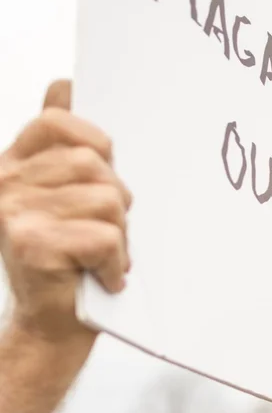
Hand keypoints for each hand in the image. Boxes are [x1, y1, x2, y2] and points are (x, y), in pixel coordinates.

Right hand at [0, 80, 131, 342]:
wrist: (50, 327)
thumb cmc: (68, 264)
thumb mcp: (63, 199)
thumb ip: (60, 148)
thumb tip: (64, 85)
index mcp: (12, 166)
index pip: (55, 121)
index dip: (93, 138)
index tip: (106, 166)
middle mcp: (4, 183)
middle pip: (93, 164)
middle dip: (116, 200)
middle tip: (108, 233)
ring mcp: (13, 211)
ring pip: (105, 199)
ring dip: (119, 234)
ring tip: (104, 257)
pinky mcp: (31, 243)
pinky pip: (104, 236)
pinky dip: (115, 261)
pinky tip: (104, 276)